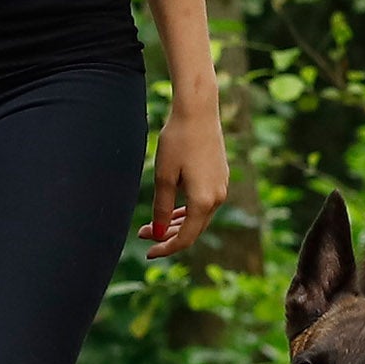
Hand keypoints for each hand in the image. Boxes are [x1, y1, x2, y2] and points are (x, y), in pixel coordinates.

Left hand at [138, 90, 228, 259]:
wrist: (198, 111)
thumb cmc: (178, 141)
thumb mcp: (164, 177)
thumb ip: (161, 208)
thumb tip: (158, 233)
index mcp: (203, 201)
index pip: (185, 238)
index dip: (165, 248)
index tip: (148, 252)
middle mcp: (218, 197)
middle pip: (193, 230)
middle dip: (167, 236)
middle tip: (142, 234)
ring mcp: (222, 187)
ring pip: (199, 217)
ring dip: (176, 224)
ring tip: (153, 224)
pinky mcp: (220, 177)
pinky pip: (203, 203)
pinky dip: (187, 211)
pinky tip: (172, 210)